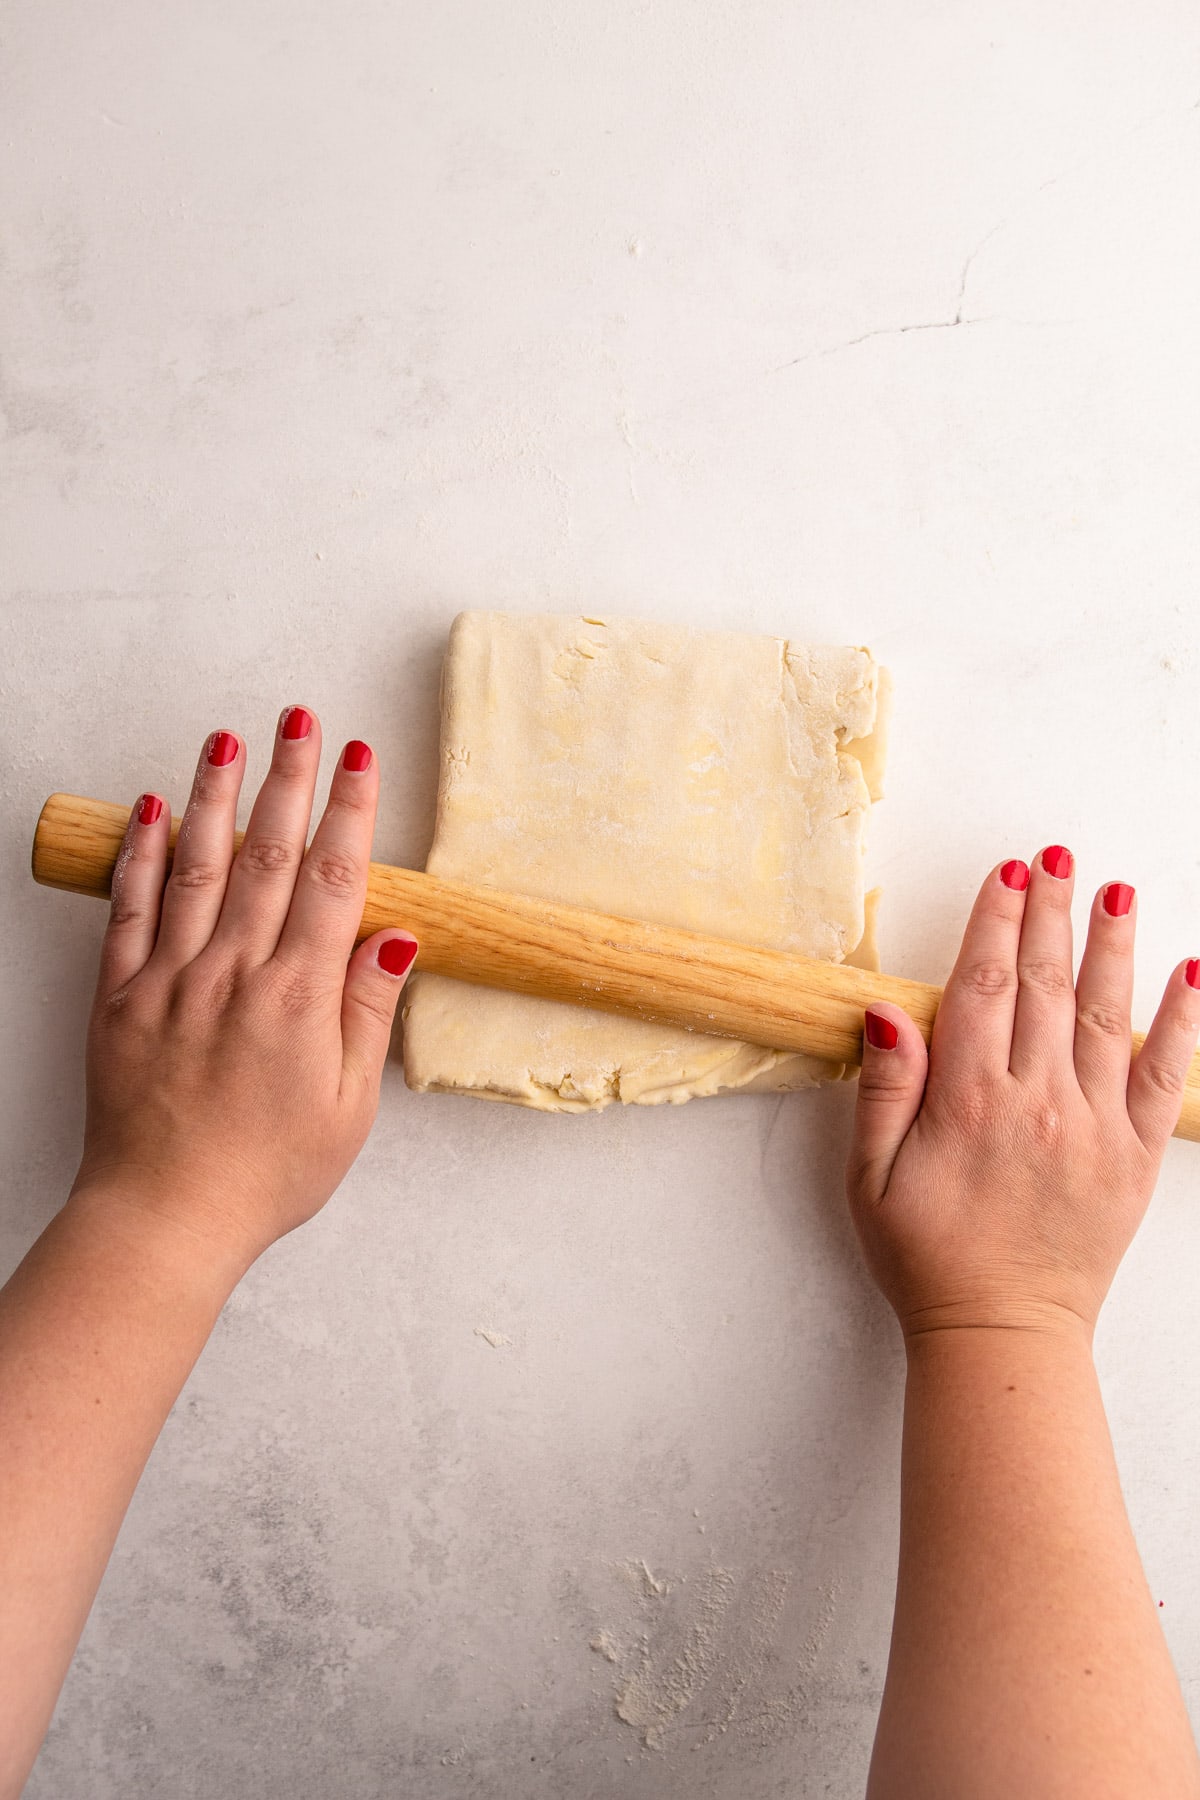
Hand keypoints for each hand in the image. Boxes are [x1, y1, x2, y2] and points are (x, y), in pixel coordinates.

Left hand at [69, 710, 418, 1267]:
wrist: (163, 1218)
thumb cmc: (266, 1174)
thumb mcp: (348, 1106)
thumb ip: (368, 1012)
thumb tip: (395, 934)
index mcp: (296, 998)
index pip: (333, 881)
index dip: (350, 811)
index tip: (360, 758)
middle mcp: (233, 973)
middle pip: (268, 855)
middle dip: (287, 779)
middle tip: (298, 719)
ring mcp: (170, 979)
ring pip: (195, 866)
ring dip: (214, 797)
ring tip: (227, 741)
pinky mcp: (120, 996)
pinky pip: (129, 909)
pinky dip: (140, 854)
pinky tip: (150, 809)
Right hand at [845, 847, 1199, 1340]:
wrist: (1001, 1333)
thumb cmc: (927, 1258)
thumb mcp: (870, 1178)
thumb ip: (884, 1090)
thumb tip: (887, 1011)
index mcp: (968, 1103)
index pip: (984, 986)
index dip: (995, 922)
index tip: (1006, 875)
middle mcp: (1037, 1102)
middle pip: (1047, 985)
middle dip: (1050, 913)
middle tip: (1056, 857)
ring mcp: (1094, 1127)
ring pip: (1108, 1016)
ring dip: (1112, 946)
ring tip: (1117, 891)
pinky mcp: (1134, 1157)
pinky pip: (1166, 1077)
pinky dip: (1183, 1023)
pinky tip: (1190, 975)